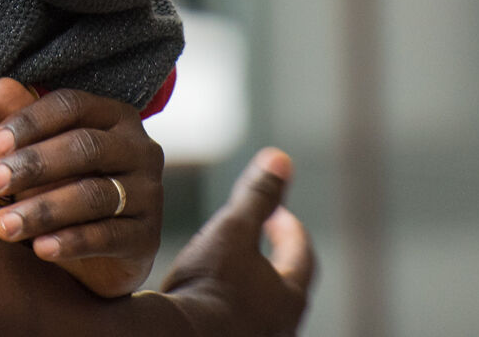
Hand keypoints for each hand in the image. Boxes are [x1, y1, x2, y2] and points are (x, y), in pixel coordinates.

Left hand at [0, 79, 164, 296]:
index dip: (29, 122)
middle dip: (33, 164)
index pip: (71, 105)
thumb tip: (0, 85)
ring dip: (42, 209)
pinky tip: (39, 249)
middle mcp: (140, 148)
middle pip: (85, 147)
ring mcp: (149, 194)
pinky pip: (108, 236)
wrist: (97, 255)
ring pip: (94, 195)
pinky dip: (71, 242)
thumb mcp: (40, 155)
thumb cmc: (64, 186)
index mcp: (115, 116)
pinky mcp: (148, 237)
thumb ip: (23, 124)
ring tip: (2, 224)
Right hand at [158, 148, 313, 336]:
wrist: (176, 336)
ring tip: (232, 263)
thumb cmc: (208, 284)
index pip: (302, 255)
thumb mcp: (233, 228)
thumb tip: (281, 159)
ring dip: (254, 281)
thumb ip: (258, 196)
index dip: (290, 228)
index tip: (277, 212)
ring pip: (265, 305)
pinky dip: (235, 301)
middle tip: (260, 234)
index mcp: (290, 296)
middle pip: (287, 283)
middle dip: (275, 255)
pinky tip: (211, 294)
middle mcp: (282, 324)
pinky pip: (241, 319)